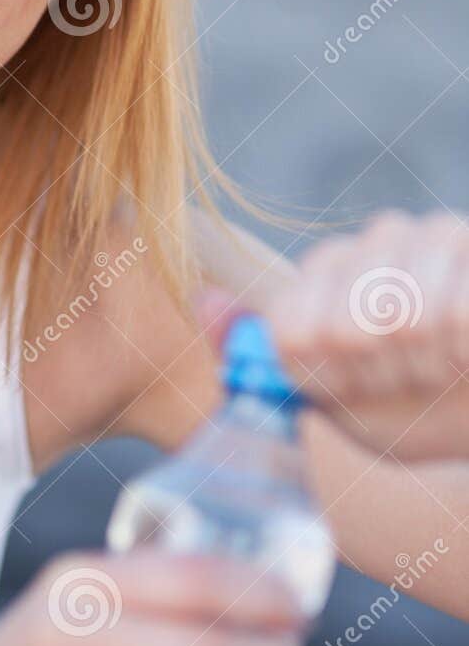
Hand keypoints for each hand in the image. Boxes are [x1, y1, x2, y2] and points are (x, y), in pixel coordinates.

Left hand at [207, 211, 468, 463]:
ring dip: (428, 367)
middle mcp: (377, 238)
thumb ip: (260, 353)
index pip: (293, 331)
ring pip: (403, 319)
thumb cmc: (419, 410)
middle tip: (411, 380)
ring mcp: (434, 234)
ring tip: (448, 368)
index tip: (357, 387)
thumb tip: (203, 298)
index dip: (328, 377)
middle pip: (346, 329)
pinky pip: (456, 315)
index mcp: (328, 271)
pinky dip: (466, 355)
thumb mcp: (336, 399)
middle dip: (382, 376)